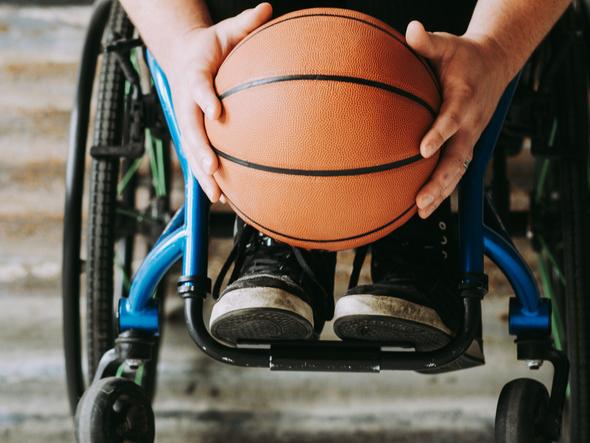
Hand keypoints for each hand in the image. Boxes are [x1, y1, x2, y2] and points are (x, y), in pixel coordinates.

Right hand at [163, 3, 271, 201]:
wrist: (184, 57)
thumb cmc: (211, 46)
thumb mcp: (227, 31)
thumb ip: (246, 23)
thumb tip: (267, 9)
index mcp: (194, 73)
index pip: (197, 86)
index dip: (204, 98)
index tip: (215, 111)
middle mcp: (187, 101)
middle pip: (189, 128)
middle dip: (200, 150)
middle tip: (213, 168)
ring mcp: (187, 120)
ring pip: (192, 149)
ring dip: (202, 173)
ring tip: (217, 195)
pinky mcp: (192, 132)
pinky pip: (198, 155)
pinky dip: (207, 176)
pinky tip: (222, 197)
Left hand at [405, 21, 511, 217]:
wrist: (494, 65)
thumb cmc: (464, 56)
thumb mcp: (447, 44)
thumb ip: (427, 41)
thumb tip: (410, 30)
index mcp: (464, 98)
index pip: (453, 119)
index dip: (440, 134)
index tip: (423, 149)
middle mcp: (471, 124)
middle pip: (457, 158)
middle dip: (440, 180)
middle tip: (421, 199)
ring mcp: (471, 137)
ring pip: (458, 170)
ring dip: (441, 192)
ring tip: (421, 212)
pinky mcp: (468, 145)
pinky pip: (455, 170)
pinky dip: (442, 188)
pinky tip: (423, 204)